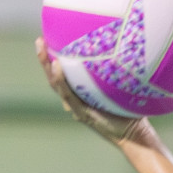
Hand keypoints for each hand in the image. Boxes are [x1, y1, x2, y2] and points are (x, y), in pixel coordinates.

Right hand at [35, 38, 156, 148]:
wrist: (134, 133)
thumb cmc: (129, 109)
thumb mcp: (117, 86)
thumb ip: (111, 73)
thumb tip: (117, 48)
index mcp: (80, 92)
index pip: (62, 72)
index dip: (53, 57)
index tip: (47, 38)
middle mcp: (74, 99)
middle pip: (54, 76)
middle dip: (44, 58)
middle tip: (39, 40)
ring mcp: (76, 106)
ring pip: (56, 84)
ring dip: (47, 66)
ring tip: (42, 48)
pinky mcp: (82, 113)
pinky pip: (68, 94)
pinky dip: (61, 80)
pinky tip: (57, 66)